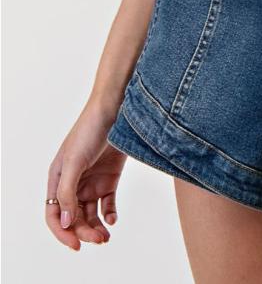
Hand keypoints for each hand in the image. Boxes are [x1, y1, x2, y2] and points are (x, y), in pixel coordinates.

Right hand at [45, 98, 127, 251]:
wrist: (116, 108)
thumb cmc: (90, 129)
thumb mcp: (75, 161)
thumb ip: (67, 192)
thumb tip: (65, 222)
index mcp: (58, 178)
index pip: (54, 214)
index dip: (62, 232)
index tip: (76, 245)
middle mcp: (74, 183)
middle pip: (74, 217)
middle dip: (84, 232)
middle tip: (99, 239)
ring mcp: (92, 181)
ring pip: (90, 214)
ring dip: (96, 227)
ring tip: (106, 236)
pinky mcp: (110, 178)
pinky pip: (107, 204)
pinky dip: (110, 214)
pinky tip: (113, 218)